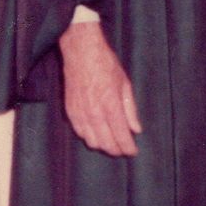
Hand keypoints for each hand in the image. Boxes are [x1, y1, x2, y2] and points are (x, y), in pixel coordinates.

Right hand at [58, 18, 139, 156]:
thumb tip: (136, 129)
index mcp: (111, 106)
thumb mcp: (125, 85)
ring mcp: (80, 112)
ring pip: (91, 140)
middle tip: (124, 150)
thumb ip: (130, 110)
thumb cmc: (106, 65)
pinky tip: (96, 135)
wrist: (81, 52)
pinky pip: (79, 131)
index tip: (133, 152)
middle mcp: (94, 112)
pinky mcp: (70, 110)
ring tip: (112, 144)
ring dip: (103, 145)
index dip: (128, 148)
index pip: (121, 136)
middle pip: (106, 143)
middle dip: (116, 150)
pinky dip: (88, 136)